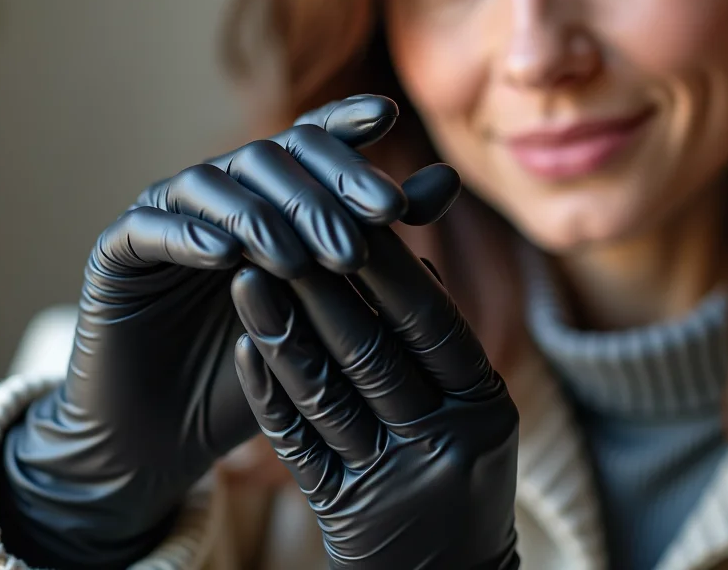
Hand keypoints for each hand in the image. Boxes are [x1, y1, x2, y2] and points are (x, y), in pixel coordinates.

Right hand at [0, 95, 461, 567]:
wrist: (167, 439)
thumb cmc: (255, 376)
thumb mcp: (328, 315)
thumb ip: (377, 245)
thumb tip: (446, 183)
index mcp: (264, 201)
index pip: (305, 145)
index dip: (342, 124)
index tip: (387, 118)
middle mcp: (213, 198)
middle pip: (266, 157)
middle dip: (323, 185)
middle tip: (373, 217)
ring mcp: (162, 219)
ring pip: (210, 183)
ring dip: (261, 214)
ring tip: (303, 257)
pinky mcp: (116, 255)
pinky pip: (149, 227)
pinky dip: (187, 234)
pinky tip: (225, 256)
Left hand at [231, 225, 520, 569]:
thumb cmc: (455, 473)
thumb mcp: (469, 406)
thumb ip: (438, 338)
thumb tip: (411, 251)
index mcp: (484, 406)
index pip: (432, 322)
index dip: (388, 267)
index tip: (346, 214)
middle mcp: (447, 445)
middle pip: (374, 352)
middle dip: (322, 287)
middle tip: (278, 231)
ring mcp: (394, 484)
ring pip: (328, 394)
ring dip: (282, 330)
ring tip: (244, 277)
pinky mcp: (345, 514)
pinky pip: (298, 446)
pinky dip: (269, 393)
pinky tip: (244, 349)